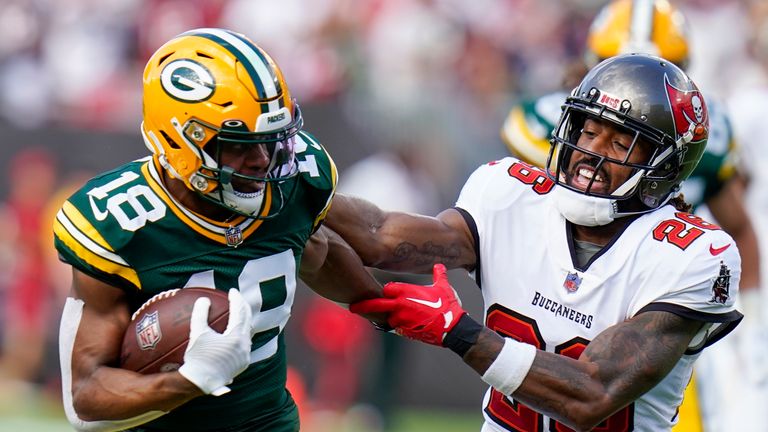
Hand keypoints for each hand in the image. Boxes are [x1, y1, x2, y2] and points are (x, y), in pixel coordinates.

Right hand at [178, 288, 252, 395]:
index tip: (232, 291)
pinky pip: (244, 344)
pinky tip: (232, 333)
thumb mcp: (196, 334)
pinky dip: (240, 334)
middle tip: (237, 298)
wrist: (200, 383)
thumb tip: (203, 299)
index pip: (240, 312)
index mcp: (236, 337)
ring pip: (248, 333)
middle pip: (248, 321)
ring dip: (243, 321)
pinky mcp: (241, 364)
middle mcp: (244, 346)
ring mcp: (244, 356)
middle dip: (243, 307)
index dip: (237, 299)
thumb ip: (200, 314)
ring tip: (237, 313)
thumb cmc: (196, 358)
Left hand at [350, 264, 464, 345]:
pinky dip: (398, 327)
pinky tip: (405, 326)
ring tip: (398, 318)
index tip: (388, 293)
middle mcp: (401, 305)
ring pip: (388, 317)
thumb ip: (439, 275)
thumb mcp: (443, 288)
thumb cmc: (447, 306)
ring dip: (390, 317)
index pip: (387, 289)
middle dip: (364, 305)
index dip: (388, 291)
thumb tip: (439, 266)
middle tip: (352, 307)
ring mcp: (401, 319)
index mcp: (407, 292)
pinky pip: (396, 328)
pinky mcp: (405, 331)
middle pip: (377, 303)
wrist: (452, 328)